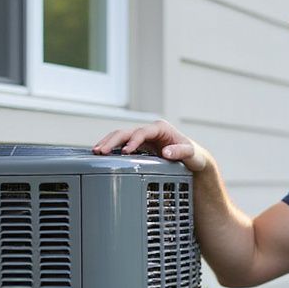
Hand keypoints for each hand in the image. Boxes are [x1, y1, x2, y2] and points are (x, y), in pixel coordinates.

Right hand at [92, 119, 206, 172]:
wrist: (192, 159)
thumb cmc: (192, 155)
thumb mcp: (190, 153)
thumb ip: (179, 152)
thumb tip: (165, 153)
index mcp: (160, 128)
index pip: (142, 132)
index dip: (132, 141)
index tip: (125, 152)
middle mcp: (149, 130)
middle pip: (127, 132)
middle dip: (112, 140)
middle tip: (100, 150)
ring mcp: (143, 137)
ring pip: (121, 136)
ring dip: (108, 143)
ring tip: (96, 152)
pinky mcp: (139, 145)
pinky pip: (122, 144)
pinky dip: (111, 148)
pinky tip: (101, 154)